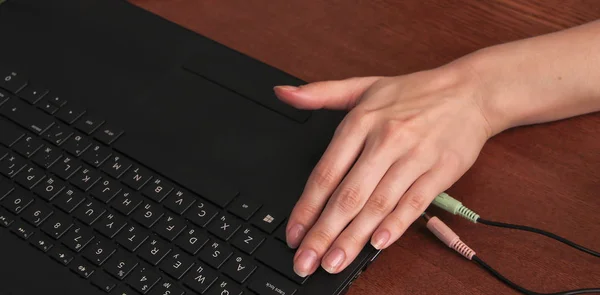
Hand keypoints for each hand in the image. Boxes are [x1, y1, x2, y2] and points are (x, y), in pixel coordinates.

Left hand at [274, 64, 492, 276]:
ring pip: (378, 204)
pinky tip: (378, 244)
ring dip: (354, 237)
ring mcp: (414, 157)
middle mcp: (385, 140)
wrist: (469, 92)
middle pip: (348, 195)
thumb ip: (320, 93)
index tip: (294, 233)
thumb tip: (283, 94)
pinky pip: (414, 202)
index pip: (326, 173)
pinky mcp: (439, 171)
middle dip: (323, 233)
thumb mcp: (364, 86)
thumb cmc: (414, 93)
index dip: (306, 208)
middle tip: (307, 260)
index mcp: (361, 122)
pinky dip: (395, 225)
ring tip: (335, 261)